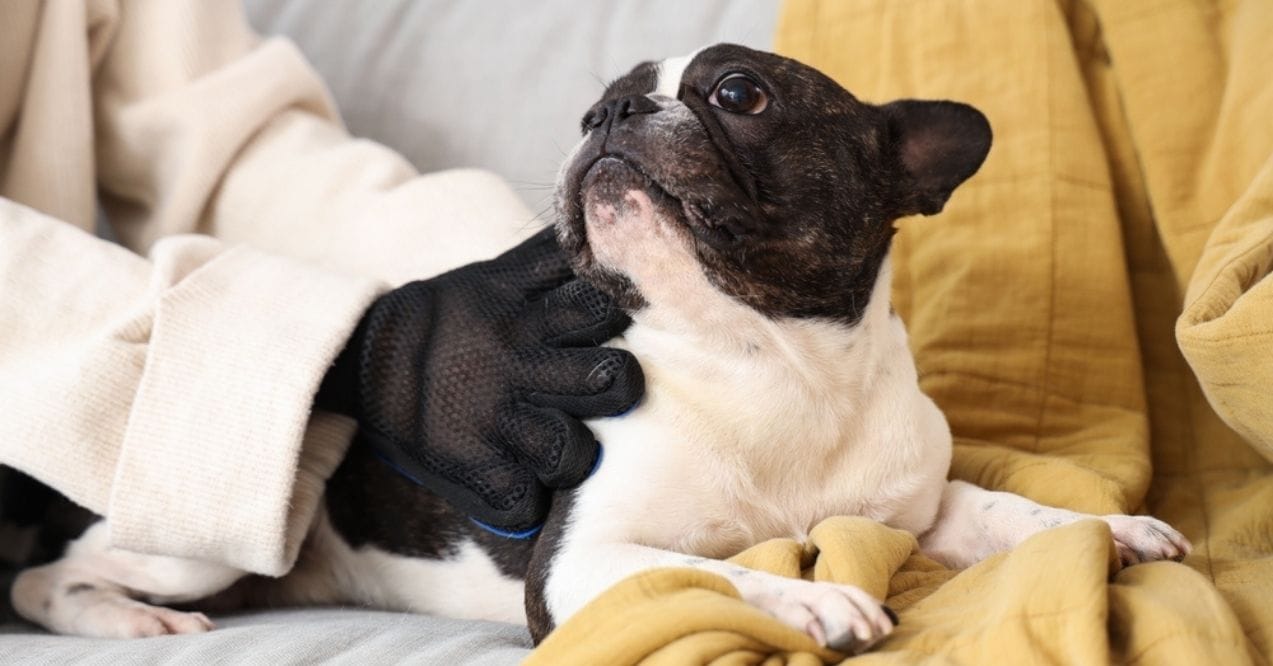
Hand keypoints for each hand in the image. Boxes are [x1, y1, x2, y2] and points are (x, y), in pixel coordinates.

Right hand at [317, 228, 642, 532]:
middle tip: (605, 393)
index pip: (603, 306)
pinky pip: (521, 503)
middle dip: (620, 387)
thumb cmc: (451, 321)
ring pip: (573, 451)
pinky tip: (523, 490)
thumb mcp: (496, 276)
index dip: (627, 315)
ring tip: (564, 449)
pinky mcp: (468, 468)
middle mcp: (519, 367)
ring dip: (579, 455)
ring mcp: (494, 421)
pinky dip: (527, 506)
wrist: (362, 360)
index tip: (629, 324)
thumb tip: (599, 202)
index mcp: (529, 317)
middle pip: (610, 379)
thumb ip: (553, 258)